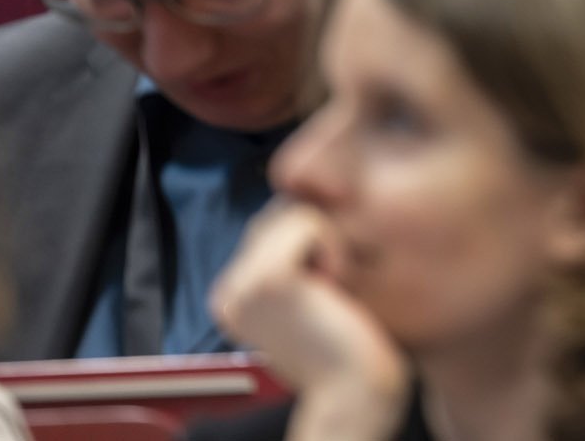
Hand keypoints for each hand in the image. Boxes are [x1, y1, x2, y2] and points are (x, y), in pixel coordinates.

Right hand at [211, 203, 408, 418]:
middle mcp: (228, 289)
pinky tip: (335, 289)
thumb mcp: (312, 289)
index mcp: (233, 293)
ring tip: (332, 292)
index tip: (324, 295)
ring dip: (329, 243)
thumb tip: (306, 193)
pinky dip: (334, 247)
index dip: (316, 242)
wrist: (357, 390)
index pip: (274, 223)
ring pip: (294, 211)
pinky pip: (308, 220)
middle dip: (321, 238)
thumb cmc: (351, 342)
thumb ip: (296, 250)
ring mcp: (241, 284)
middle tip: (331, 295)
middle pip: (281, 211)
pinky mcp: (267, 279)